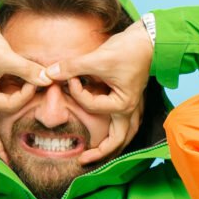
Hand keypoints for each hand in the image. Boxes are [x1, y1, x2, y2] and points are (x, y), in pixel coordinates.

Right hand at [0, 3, 51, 162]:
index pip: (9, 105)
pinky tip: (30, 105)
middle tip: (10, 165)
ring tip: (20, 144)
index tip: (35, 78)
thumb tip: (48, 79)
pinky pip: (13, 95)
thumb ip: (27, 70)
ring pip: (6, 111)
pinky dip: (23, 96)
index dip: (26, 94)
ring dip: (17, 117)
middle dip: (1, 145)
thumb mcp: (4, 57)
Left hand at [46, 21, 152, 164]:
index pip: (91, 105)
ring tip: (95, 153)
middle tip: (81, 160)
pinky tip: (107, 131)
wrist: (149, 39)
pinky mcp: (132, 99)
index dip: (76, 91)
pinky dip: (117, 130)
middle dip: (100, 153)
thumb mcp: (98, 58)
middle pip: (117, 141)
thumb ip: (72, 67)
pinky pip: (126, 123)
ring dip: (112, 145)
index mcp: (123, 105)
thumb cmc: (127, 49)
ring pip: (124, 134)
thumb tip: (49, 73)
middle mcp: (130, 110)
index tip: (69, 76)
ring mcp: (133, 106)